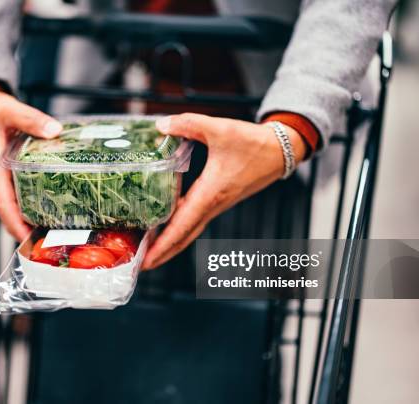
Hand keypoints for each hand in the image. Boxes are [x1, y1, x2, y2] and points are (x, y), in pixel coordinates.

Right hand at [0, 78, 62, 240]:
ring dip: (30, 219)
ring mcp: (2, 176)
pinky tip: (51, 205)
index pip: (3, 204)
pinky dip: (32, 203)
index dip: (16, 224)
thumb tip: (54, 129)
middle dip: (27, 229)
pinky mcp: (8, 172)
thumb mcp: (8, 109)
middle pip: (10, 211)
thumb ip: (30, 118)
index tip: (29, 240)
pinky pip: (19, 193)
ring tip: (56, 230)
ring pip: (15, 204)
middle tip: (52, 241)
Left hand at [142, 113, 305, 268]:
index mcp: (211, 193)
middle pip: (183, 237)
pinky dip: (178, 229)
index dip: (163, 244)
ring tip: (146, 250)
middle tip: (139, 265)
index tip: (147, 259)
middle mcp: (213, 205)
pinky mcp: (217, 200)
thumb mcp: (220, 128)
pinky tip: (164, 225)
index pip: (182, 225)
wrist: (279, 151)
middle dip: (162, 253)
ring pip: (189, 230)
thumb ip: (189, 124)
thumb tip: (160, 124)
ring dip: (169, 243)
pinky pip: (194, 220)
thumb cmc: (253, 143)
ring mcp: (216, 205)